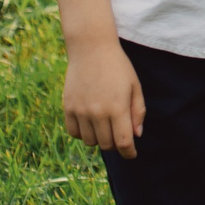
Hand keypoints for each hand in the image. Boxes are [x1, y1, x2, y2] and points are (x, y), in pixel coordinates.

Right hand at [61, 37, 144, 158]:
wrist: (91, 48)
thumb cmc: (118, 66)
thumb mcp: (134, 86)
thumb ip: (137, 111)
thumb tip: (136, 135)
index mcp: (117, 107)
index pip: (123, 142)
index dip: (129, 152)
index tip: (132, 155)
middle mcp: (98, 112)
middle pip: (106, 144)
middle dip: (115, 144)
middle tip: (119, 134)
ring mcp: (81, 111)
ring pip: (90, 141)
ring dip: (99, 139)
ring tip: (104, 126)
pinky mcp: (68, 108)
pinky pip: (74, 133)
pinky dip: (82, 133)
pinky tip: (90, 123)